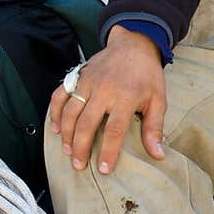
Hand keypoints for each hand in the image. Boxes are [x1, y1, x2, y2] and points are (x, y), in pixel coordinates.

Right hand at [49, 25, 167, 174]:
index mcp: (126, 96)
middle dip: (81, 147)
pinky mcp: (77, 76)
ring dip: (66, 134)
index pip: (114, 129)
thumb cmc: (147, 75)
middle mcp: (103, 90)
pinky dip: (54, 112)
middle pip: (86, 124)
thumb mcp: (158, 100)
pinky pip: (60, 95)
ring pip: (69, 112)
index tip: (104, 169)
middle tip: (79, 166)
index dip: (108, 151)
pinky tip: (56, 128)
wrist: (134, 44)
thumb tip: (157, 155)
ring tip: (68, 152)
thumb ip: (154, 128)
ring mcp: (87, 82)